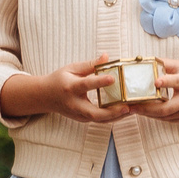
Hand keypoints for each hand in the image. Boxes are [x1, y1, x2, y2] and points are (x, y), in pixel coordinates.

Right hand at [0, 55, 132, 122]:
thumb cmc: (59, 80)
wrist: (45, 97)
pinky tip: (126, 111)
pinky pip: (100, 120)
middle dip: (112, 112)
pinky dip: (113, 117)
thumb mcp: (71, 68)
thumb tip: (107, 57)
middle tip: (128, 106)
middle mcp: (74, 104)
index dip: (99, 82)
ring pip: (99, 120)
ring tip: (133, 109)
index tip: (112, 78)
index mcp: (70, 88)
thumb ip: (90, 64)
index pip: (86, 85)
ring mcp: (78, 114)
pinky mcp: (82, 119)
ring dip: (117, 116)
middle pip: (94, 113)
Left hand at [128, 63, 178, 123]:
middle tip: (131, 105)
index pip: (177, 82)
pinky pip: (168, 119)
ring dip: (148, 114)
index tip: (155, 82)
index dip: (166, 82)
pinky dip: (155, 116)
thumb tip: (143, 59)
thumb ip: (164, 64)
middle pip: (167, 108)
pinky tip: (145, 112)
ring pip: (165, 116)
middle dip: (147, 108)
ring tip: (133, 109)